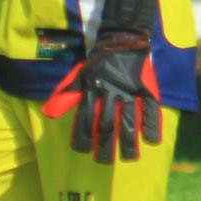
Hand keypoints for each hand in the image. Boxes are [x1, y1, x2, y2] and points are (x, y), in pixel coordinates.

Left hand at [43, 0, 163, 163]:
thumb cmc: (98, 61)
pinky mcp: (146, 88)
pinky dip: (152, 126)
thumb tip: (48, 114)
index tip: (82, 151)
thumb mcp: (78, 75)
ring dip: (128, 142)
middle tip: (103, 162)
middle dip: (104, 146)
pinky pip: (151, 109)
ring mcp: (130, 91)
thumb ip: (66, 95)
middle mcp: (110, 92)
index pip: (85, 119)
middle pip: (107, 124)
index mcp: (92, 89)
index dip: (82, 136)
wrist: (123, 38)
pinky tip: (151, 142)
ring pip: (129, 120)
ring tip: (129, 158)